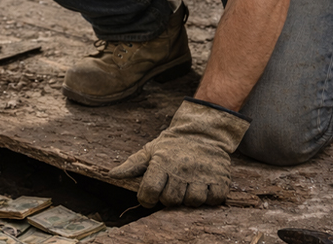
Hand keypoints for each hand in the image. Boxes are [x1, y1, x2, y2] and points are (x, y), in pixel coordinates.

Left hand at [107, 99, 249, 207]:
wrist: (203, 130)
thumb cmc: (173, 144)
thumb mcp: (150, 150)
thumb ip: (132, 165)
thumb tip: (112, 175)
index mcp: (162, 163)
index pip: (149, 191)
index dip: (146, 199)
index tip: (149, 197)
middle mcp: (181, 170)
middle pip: (170, 200)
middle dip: (168, 198)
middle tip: (172, 186)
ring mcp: (202, 175)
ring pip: (192, 201)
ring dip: (189, 198)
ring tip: (188, 186)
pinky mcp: (220, 178)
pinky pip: (214, 199)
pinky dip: (210, 197)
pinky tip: (204, 187)